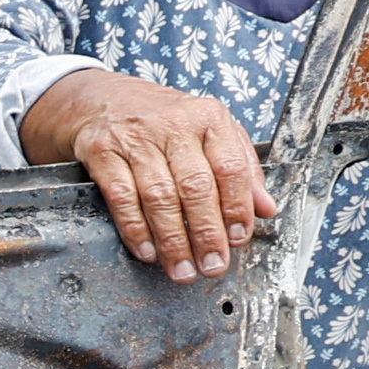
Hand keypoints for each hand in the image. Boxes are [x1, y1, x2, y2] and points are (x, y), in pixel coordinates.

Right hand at [22, 67, 276, 281]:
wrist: (103, 99)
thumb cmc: (165, 120)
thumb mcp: (212, 132)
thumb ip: (243, 167)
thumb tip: (265, 208)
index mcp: (208, 118)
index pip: (230, 168)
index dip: (236, 208)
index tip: (238, 239)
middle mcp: (173, 124)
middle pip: (195, 187)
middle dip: (206, 233)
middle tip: (212, 265)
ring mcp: (135, 138)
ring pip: (159, 197)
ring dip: (172, 240)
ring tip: (182, 269)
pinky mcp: (103, 152)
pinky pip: (122, 198)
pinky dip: (135, 229)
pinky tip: (148, 251)